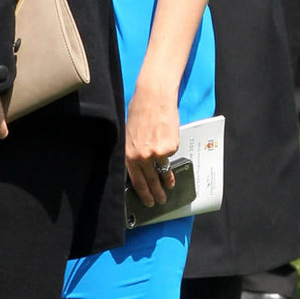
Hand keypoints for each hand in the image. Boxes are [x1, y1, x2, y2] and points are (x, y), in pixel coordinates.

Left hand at [125, 83, 179, 208]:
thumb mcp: (128, 135)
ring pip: (164, 171)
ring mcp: (158, 153)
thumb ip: (133, 152)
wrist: (154, 97)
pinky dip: (170, 149)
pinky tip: (167, 139)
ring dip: (168, 180)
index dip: (143, 194)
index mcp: (129, 155)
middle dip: (157, 193)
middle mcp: (143, 157)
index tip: (148, 201)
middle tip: (161, 200)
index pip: (136, 181)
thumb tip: (138, 167)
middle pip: (151, 181)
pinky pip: (171, 153)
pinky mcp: (171, 146)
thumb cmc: (139, 111)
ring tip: (170, 186)